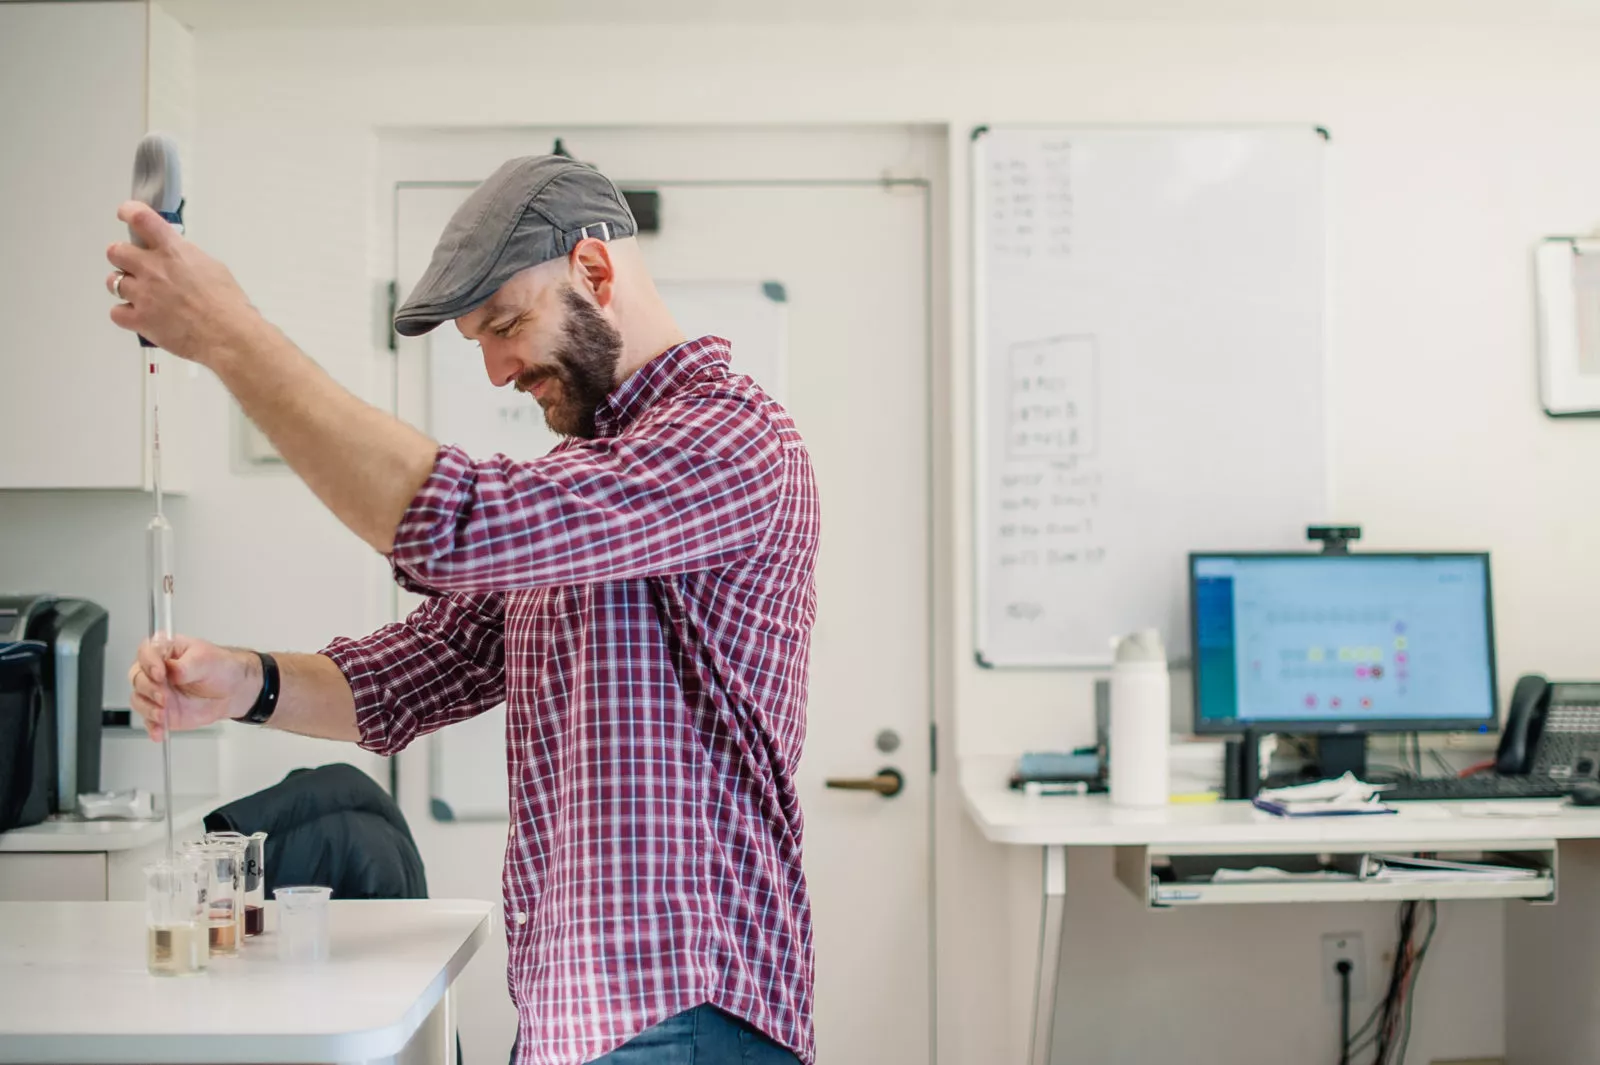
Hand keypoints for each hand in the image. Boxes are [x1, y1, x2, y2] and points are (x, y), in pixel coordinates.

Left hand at [105, 202, 262, 363]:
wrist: (228, 335)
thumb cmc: (229, 303)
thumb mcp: (214, 268)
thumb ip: (188, 259)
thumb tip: (178, 261)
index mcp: (173, 251)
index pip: (141, 218)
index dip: (129, 212)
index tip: (126, 215)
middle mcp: (152, 268)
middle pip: (115, 251)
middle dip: (123, 258)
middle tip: (136, 268)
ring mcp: (142, 294)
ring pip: (112, 282)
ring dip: (124, 286)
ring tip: (141, 296)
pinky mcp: (139, 320)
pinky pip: (116, 312)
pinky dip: (126, 314)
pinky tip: (141, 317)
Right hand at [128, 636, 259, 739]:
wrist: (233, 690)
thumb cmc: (220, 667)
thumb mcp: (206, 660)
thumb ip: (187, 665)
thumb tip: (173, 670)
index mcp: (165, 650)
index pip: (146, 652)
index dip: (149, 663)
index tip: (160, 673)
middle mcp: (155, 671)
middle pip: (138, 677)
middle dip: (149, 688)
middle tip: (164, 696)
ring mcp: (156, 692)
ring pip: (139, 699)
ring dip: (148, 709)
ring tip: (164, 714)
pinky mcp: (161, 711)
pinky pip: (149, 720)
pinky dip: (152, 726)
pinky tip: (159, 731)